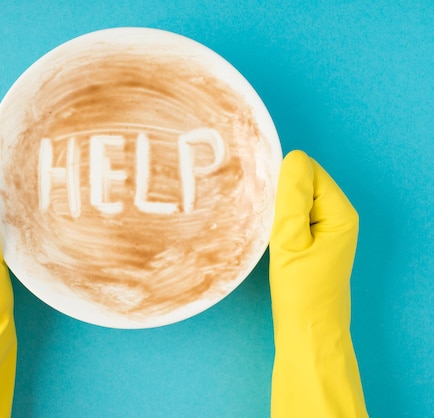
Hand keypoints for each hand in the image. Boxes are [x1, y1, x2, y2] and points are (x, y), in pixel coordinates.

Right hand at [269, 150, 366, 416]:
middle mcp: (336, 216)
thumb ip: (292, 196)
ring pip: (294, 201)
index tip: (260, 195)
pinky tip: (264, 233)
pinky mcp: (310, 243)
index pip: (308, 171)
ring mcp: (324, 230)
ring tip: (258, 222)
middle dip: (278, 192)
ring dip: (275, 207)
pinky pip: (291, 218)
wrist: (305, 332)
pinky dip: (276, 221)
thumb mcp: (291, 239)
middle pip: (302, 184)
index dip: (282, 178)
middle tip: (256, 210)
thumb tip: (293, 158)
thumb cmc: (300, 290)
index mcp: (339, 212)